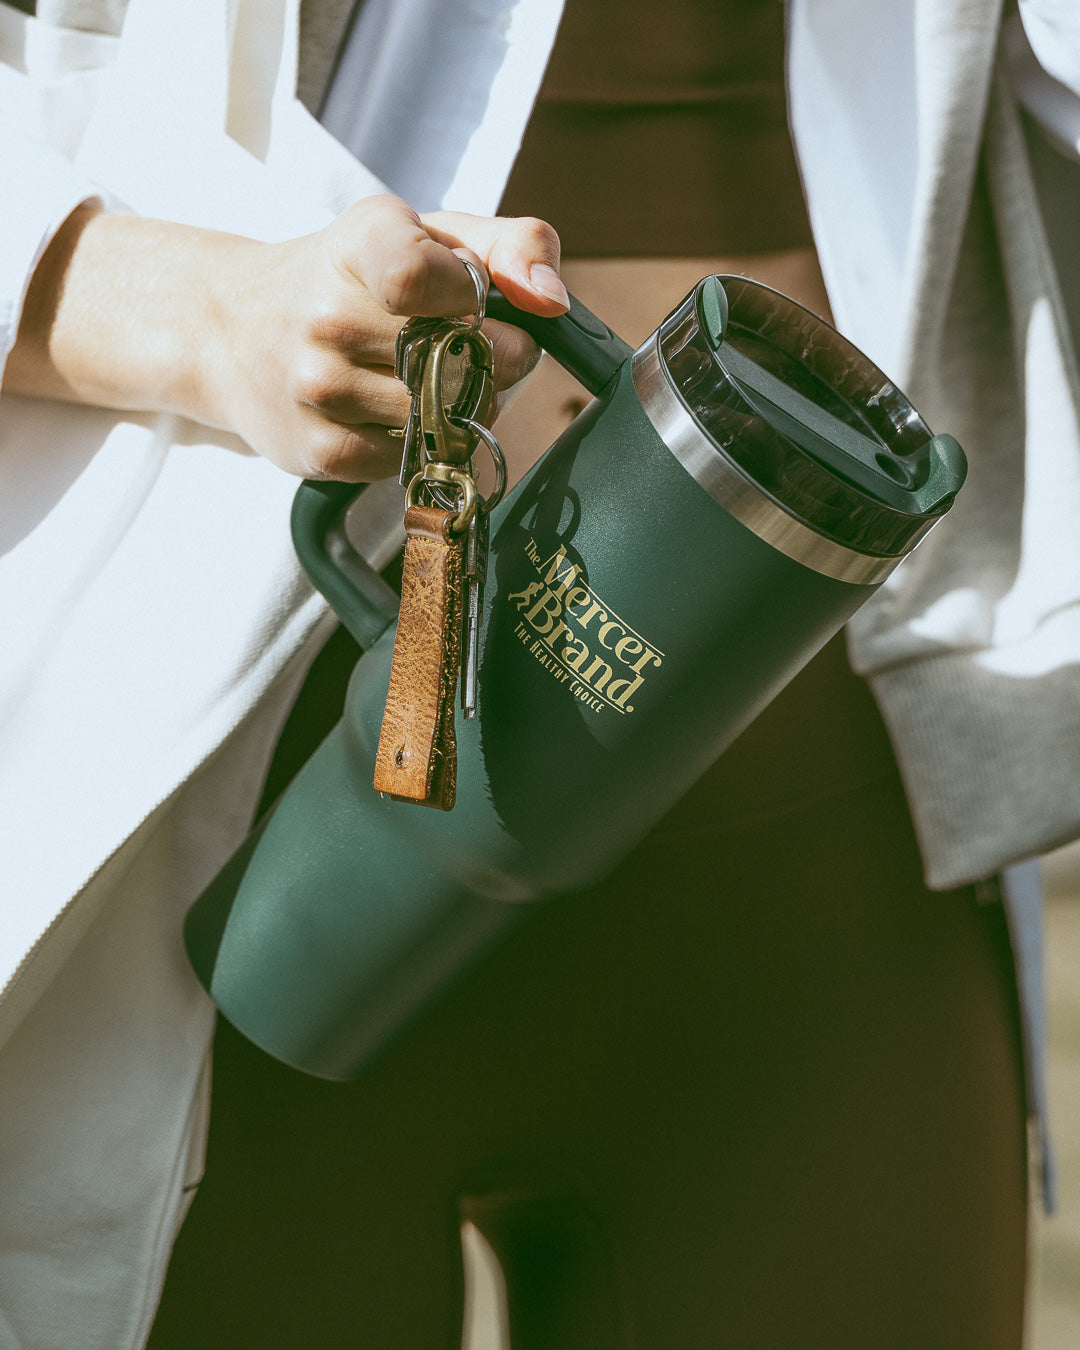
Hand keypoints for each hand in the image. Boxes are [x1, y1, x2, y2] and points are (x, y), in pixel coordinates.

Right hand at [4, 195, 567, 480]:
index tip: (479, 300)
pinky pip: (411, 457)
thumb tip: (552, 302)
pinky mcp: (319, 450)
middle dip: (493, 360)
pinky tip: (393, 410)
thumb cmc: (349, 278)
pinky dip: (419, 440)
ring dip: (462, 406)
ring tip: (430, 378)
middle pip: (460, 359)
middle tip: (472, 347)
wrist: (229, 330)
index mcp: (363, 245)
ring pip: (443, 416)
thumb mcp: (424, 234)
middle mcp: (328, 317)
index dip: (473, 297)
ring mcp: (318, 389)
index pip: (420, 278)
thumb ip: (511, 246)